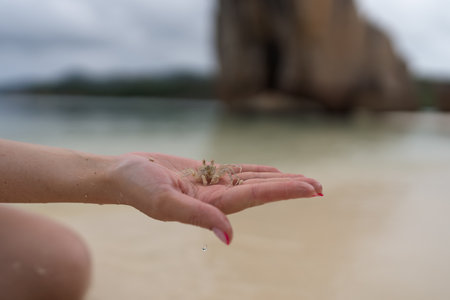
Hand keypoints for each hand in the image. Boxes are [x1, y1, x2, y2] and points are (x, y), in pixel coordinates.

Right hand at [108, 153, 322, 244]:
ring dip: (279, 180)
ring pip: (253, 180)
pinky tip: (272, 171)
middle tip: (320, 186)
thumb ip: (197, 217)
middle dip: (291, 188)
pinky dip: (258, 171)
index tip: (311, 189)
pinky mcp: (206, 173)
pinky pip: (238, 171)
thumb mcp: (165, 201)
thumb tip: (229, 237)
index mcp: (212, 206)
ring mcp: (213, 186)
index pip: (256, 196)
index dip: (285, 190)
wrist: (123, 175)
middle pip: (262, 190)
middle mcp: (217, 198)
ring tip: (304, 180)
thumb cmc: (138, 187)